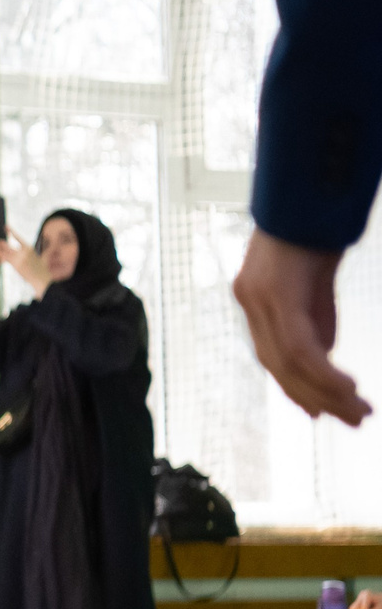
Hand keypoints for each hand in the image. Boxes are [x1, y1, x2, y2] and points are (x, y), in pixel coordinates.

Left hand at [0, 227, 53, 296]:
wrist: (42, 281)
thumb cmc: (41, 271)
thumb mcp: (38, 258)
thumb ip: (30, 253)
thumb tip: (29, 248)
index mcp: (29, 248)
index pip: (18, 238)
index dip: (11, 232)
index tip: (5, 226)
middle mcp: (24, 251)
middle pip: (7, 244)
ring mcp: (20, 257)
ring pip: (4, 251)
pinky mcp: (16, 265)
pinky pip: (4, 259)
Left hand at [233, 228, 368, 423]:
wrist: (310, 188)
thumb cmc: (315, 228)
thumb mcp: (316, 281)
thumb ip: (315, 317)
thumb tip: (323, 357)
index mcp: (256, 299)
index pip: (272, 357)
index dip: (296, 389)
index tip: (322, 412)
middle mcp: (250, 300)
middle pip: (279, 366)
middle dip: (317, 398)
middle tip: (354, 420)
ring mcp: (257, 296)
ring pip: (288, 362)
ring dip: (326, 392)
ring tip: (359, 410)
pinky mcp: (274, 291)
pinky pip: (297, 345)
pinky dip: (322, 372)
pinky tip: (346, 387)